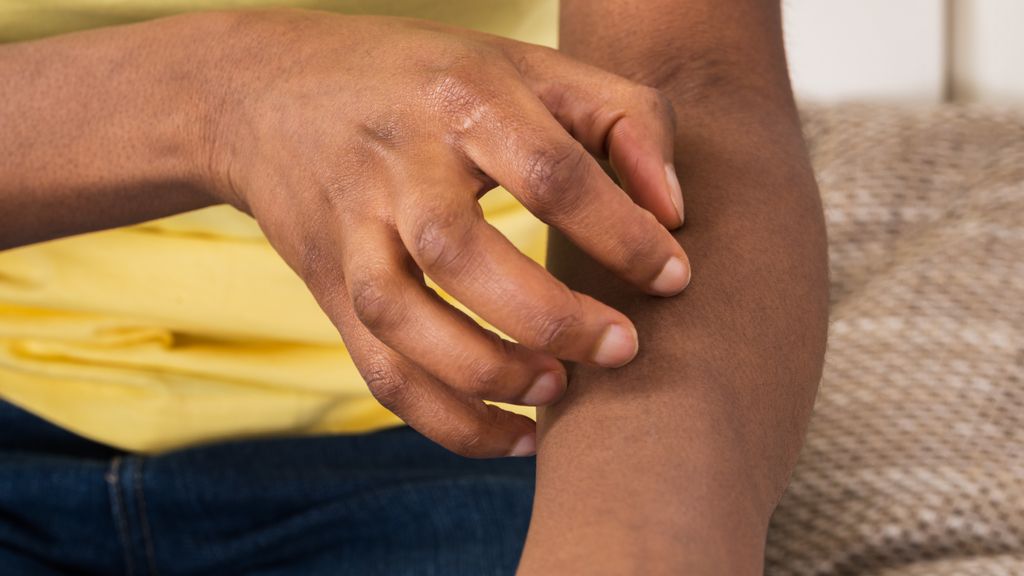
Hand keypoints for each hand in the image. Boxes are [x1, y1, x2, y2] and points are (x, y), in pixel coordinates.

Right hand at [203, 10, 689, 455]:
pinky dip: (446, 421)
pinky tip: (513, 434)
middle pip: (460, 254)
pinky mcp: (329, 288)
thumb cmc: (424, 81)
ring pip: (403, 323)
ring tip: (558, 392)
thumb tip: (673, 211)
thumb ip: (620, 118)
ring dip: (487, 375)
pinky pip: (380, 372)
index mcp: (458, 99)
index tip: (673, 276)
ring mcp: (351, 232)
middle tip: (621, 349)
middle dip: (550, 317)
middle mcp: (395, 167)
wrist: (266, 93)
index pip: (548, 173)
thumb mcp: (525, 66)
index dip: (621, 232)